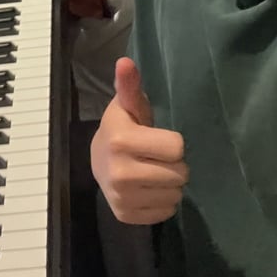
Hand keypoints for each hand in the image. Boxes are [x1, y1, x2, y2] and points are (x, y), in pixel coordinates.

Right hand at [91, 57, 188, 224]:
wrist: (97, 161)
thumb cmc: (121, 127)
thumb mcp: (127, 105)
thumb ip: (130, 85)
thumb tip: (125, 61)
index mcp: (121, 140)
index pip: (177, 147)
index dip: (172, 142)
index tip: (156, 138)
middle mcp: (120, 172)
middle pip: (179, 174)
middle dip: (174, 164)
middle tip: (156, 157)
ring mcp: (122, 197)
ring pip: (175, 195)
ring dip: (170, 184)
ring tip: (152, 172)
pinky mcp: (126, 215)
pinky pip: (166, 213)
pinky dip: (162, 202)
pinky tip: (147, 189)